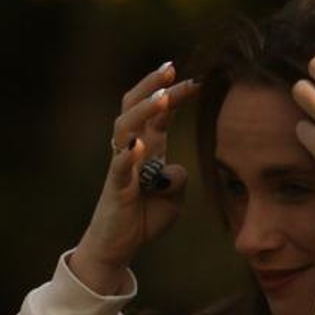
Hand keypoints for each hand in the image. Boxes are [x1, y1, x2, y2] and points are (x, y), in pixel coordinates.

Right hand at [71, 63, 198, 295]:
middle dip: (151, 86)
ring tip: (162, 97)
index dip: (176, 93)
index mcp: (147, 149)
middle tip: (171, 68)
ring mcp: (121, 168)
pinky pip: (119, 168)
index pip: (159, 113)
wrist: (118, 247)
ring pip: (124, 129)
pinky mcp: (115, 189)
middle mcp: (130, 151)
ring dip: (143, 111)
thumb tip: (173, 167)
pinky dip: (128, 155)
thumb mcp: (173, 196)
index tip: (199, 79)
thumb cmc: (143, 218)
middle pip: (134, 107)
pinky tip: (138, 144)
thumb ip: (178, 177)